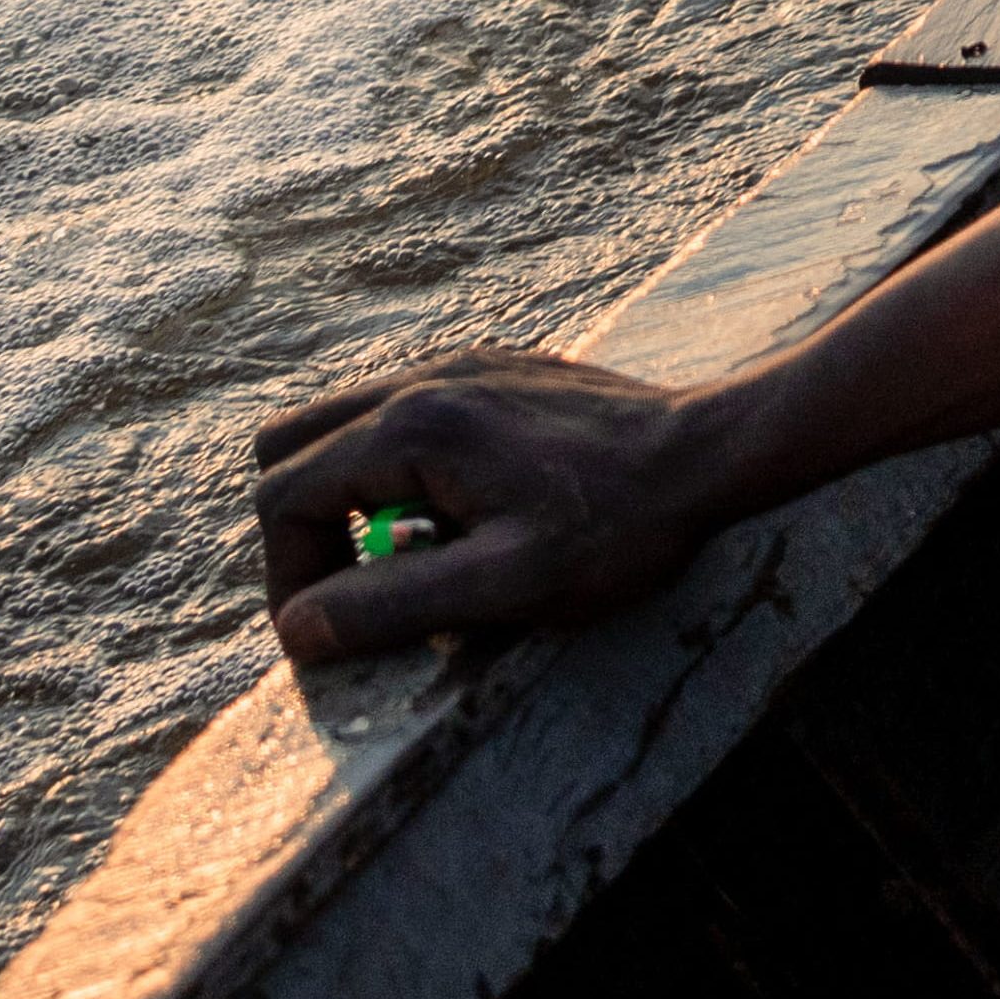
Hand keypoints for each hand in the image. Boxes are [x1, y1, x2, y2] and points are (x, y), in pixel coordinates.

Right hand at [249, 351, 753, 666]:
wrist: (713, 453)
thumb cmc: (621, 525)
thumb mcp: (507, 585)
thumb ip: (394, 605)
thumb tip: (298, 629)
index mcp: (412, 426)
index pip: (285, 499)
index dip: (289, 578)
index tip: (326, 632)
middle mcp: (421, 379)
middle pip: (291, 448)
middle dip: (306, 528)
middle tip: (359, 587)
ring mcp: (458, 366)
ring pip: (342, 424)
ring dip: (352, 496)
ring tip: (415, 552)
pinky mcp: (492, 370)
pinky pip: (401, 412)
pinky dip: (400, 468)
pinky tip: (462, 512)